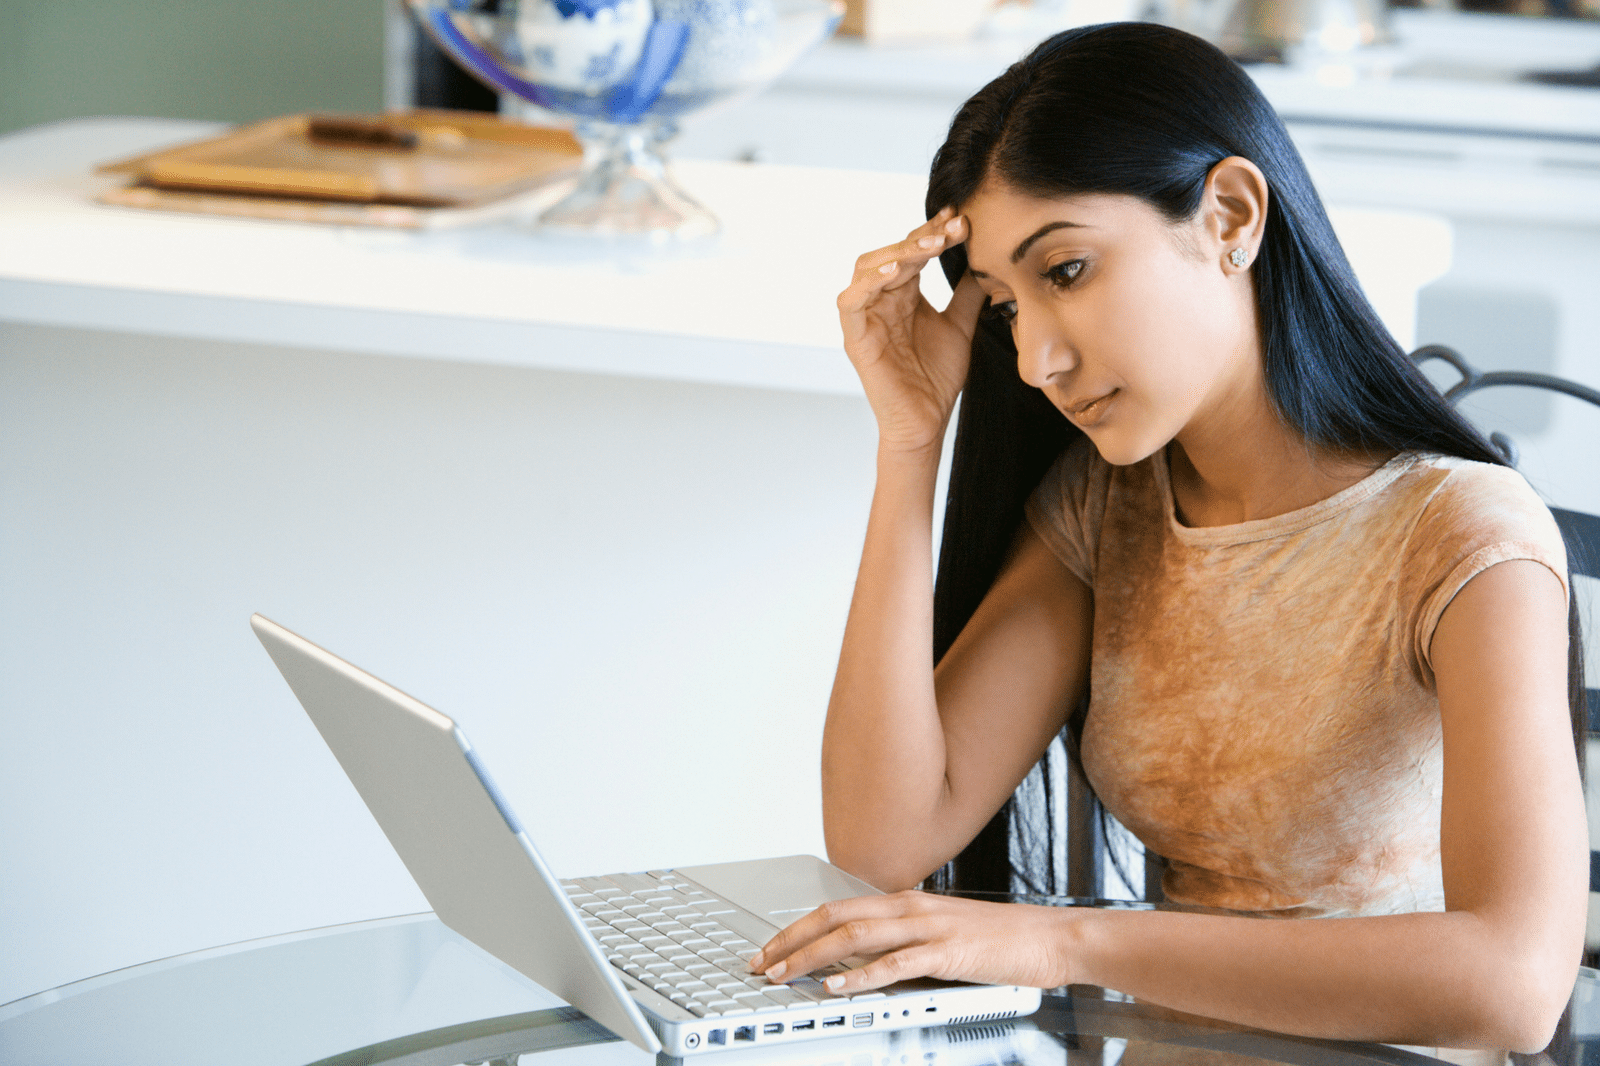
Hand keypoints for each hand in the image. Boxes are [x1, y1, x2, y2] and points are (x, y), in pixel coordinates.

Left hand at [747, 891, 1071, 992]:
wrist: (1051, 938)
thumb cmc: (999, 940)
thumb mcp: (939, 934)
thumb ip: (901, 941)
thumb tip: (860, 960)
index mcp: (905, 901)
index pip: (836, 908)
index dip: (797, 928)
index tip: (769, 948)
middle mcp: (910, 907)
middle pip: (834, 917)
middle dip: (790, 941)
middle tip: (761, 963)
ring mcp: (928, 927)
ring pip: (855, 936)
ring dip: (813, 957)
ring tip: (785, 974)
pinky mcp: (947, 953)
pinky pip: (895, 963)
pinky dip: (861, 976)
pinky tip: (838, 986)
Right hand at [838, 207, 987, 453]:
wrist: (926, 421)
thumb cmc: (937, 378)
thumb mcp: (960, 325)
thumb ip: (967, 294)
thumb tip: (985, 258)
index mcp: (903, 294)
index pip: (913, 251)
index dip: (934, 231)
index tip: (961, 218)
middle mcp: (880, 300)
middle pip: (891, 252)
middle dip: (921, 236)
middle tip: (952, 228)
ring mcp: (865, 317)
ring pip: (868, 268)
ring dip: (899, 252)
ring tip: (930, 245)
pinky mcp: (855, 338)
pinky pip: (850, 302)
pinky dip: (868, 283)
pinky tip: (895, 271)